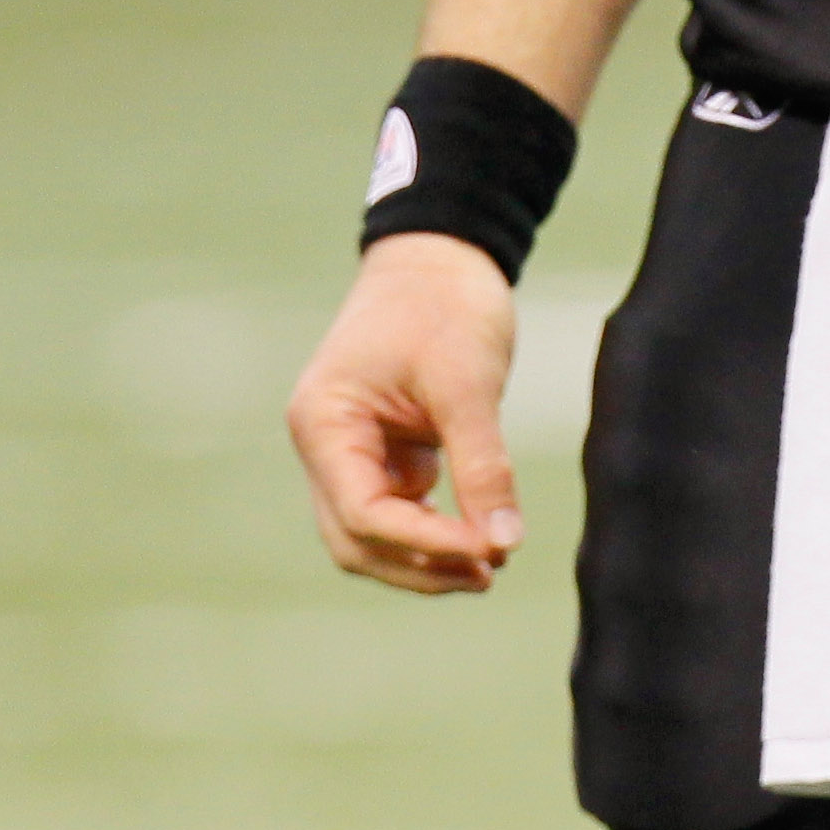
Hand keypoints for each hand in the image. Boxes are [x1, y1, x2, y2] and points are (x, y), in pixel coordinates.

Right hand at [286, 231, 524, 593]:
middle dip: (421, 565)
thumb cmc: (445, 304)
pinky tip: (477, 537)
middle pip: (358, 541)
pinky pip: (397, 510)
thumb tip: (504, 542)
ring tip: (490, 566)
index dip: (426, 544)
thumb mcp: (467, 382)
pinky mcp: (381, 450)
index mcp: (325, 424)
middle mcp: (326, 445)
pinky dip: (433, 529)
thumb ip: (483, 464)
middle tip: (489, 573)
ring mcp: (349, 451)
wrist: (441, 255)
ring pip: (374, 534)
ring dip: (427, 557)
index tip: (488, 553)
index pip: (364, 514)